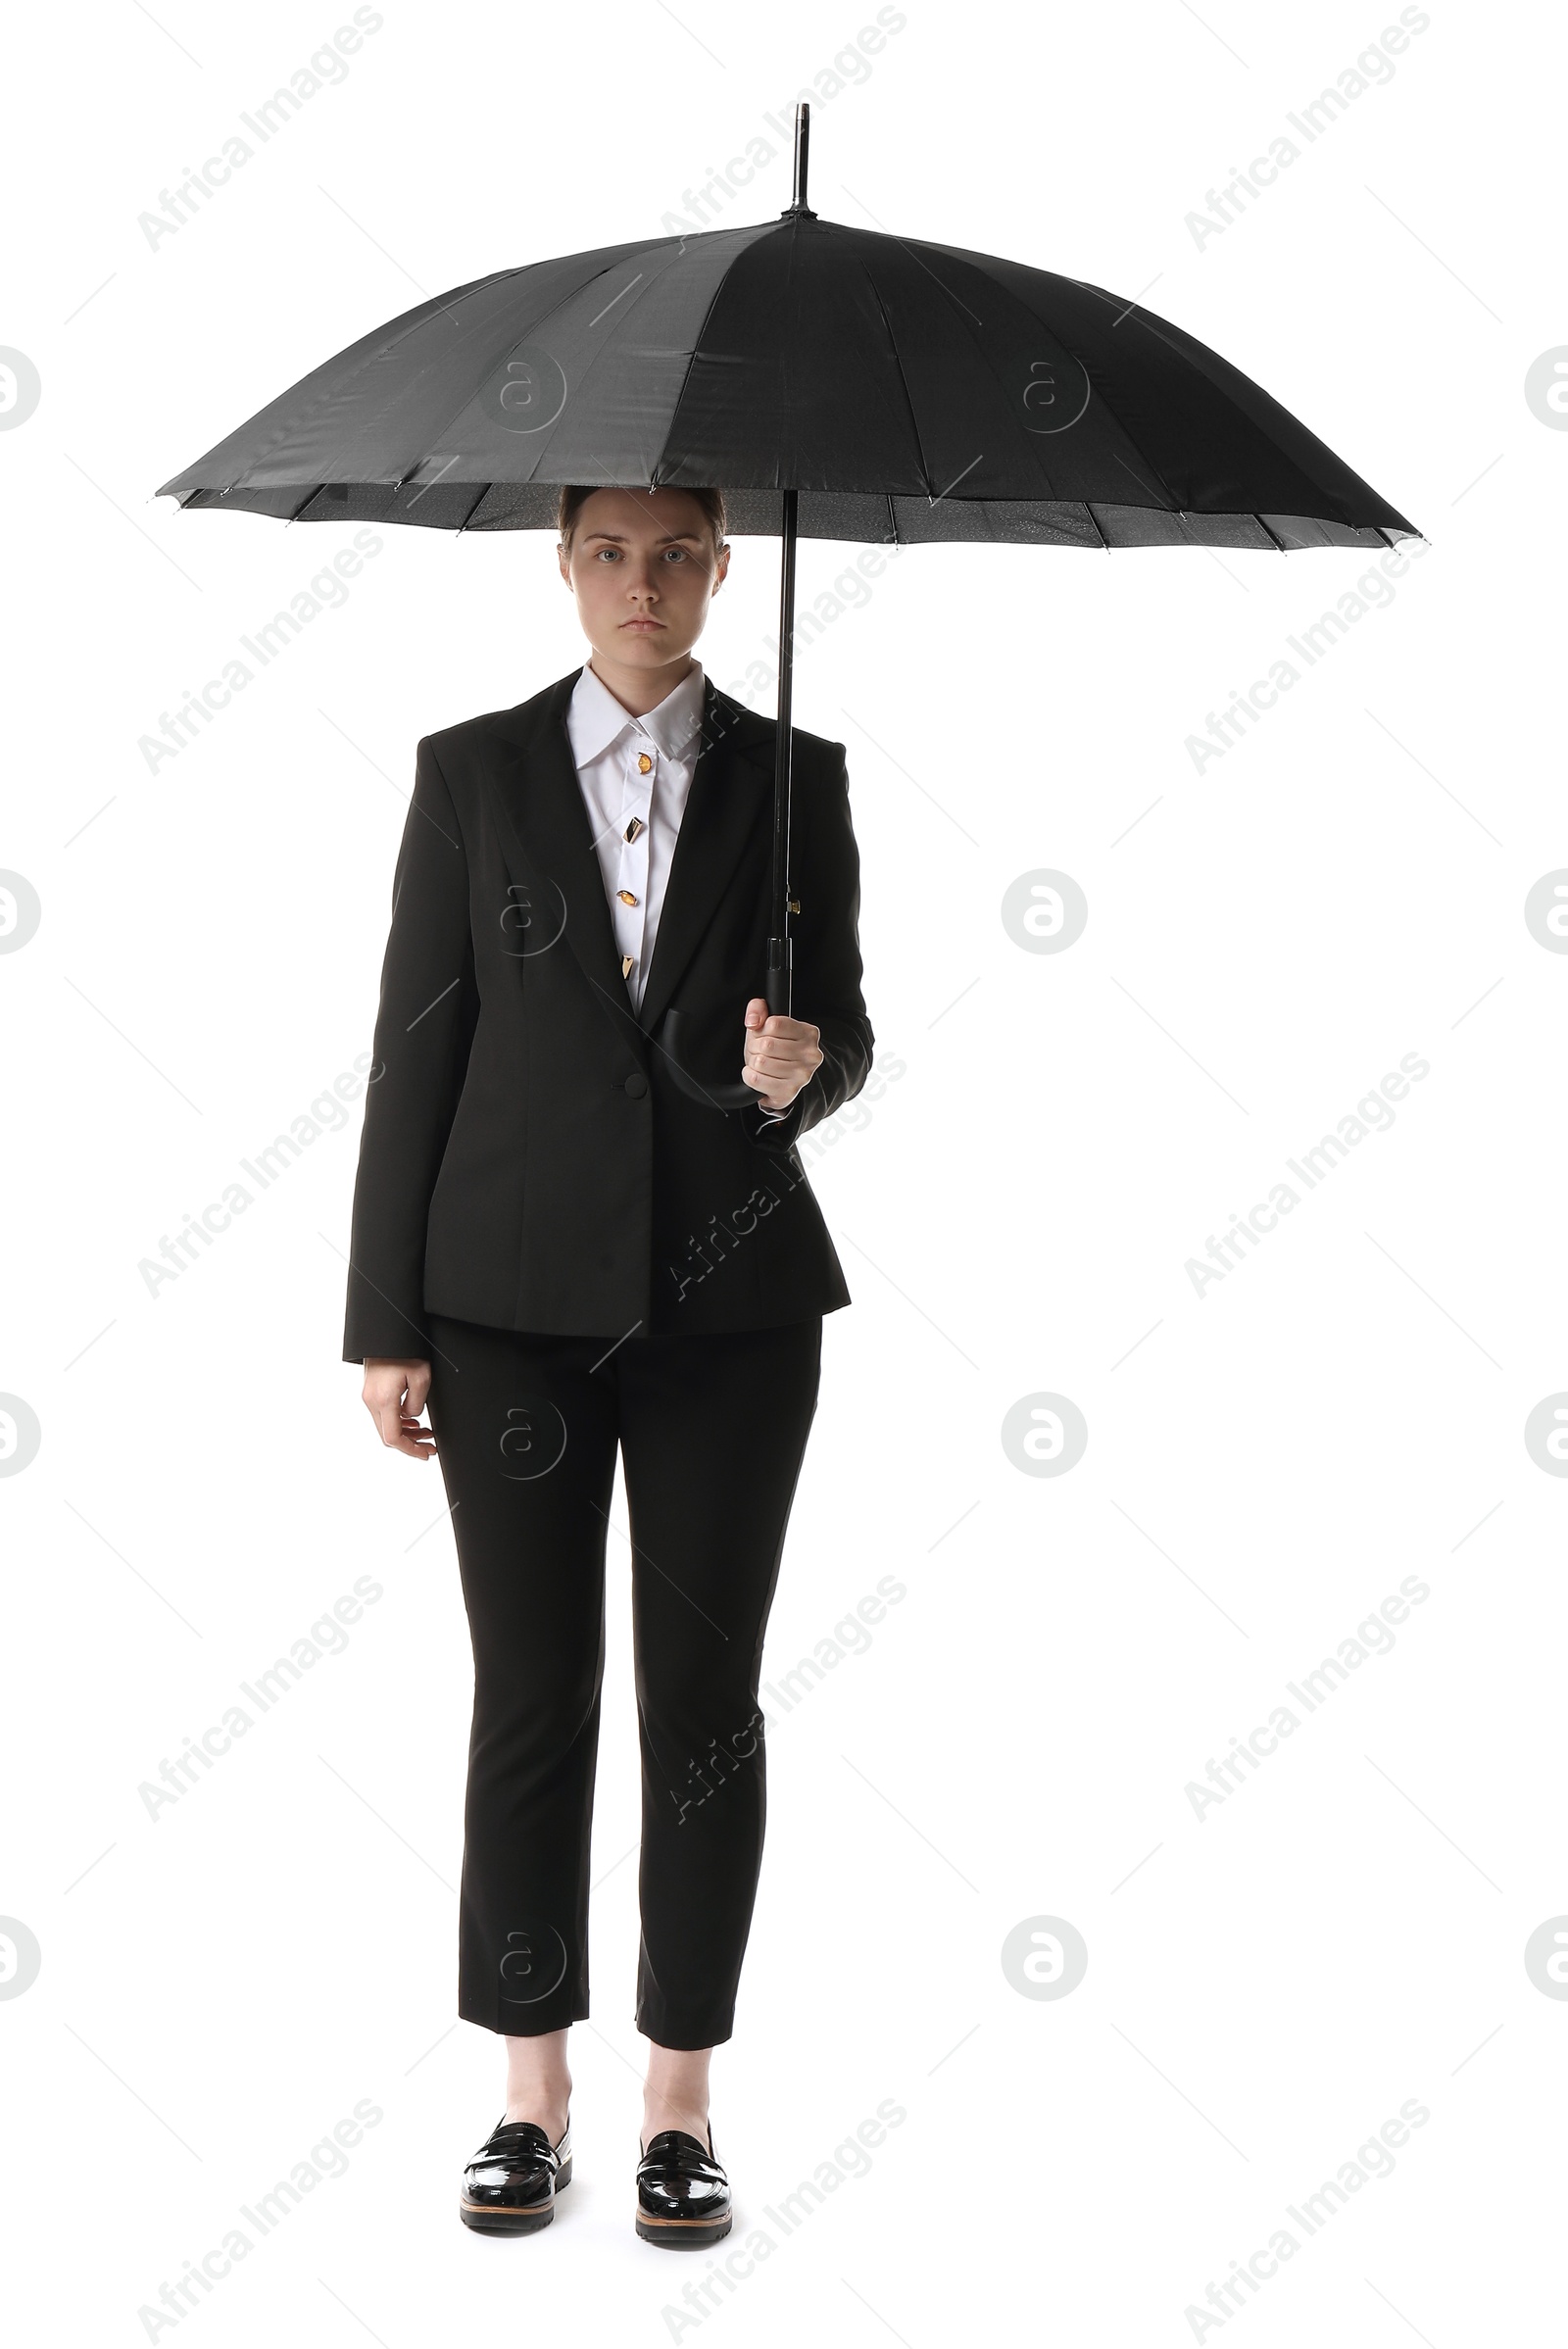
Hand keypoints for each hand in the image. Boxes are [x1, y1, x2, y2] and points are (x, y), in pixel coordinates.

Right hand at [362, 1358, 436, 1457]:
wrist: (387, 1332)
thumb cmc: (405, 1350)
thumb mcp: (421, 1378)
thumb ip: (417, 1404)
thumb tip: (412, 1417)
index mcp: (383, 1400)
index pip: (394, 1438)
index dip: (411, 1450)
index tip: (426, 1453)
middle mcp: (372, 1401)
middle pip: (388, 1435)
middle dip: (410, 1444)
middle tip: (430, 1446)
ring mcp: (369, 1396)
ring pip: (385, 1425)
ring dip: (406, 1432)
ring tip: (426, 1432)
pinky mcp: (371, 1391)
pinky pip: (383, 1414)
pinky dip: (398, 1421)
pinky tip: (413, 1420)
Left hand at [742, 997, 822, 1112]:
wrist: (781, 1080)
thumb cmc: (775, 1051)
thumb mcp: (766, 1026)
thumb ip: (758, 1010)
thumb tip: (753, 1021)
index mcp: (809, 1033)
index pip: (774, 1024)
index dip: (761, 1030)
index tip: (764, 1035)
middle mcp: (810, 1055)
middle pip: (766, 1044)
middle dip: (755, 1047)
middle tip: (760, 1052)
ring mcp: (802, 1075)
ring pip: (760, 1062)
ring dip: (752, 1063)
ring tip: (761, 1064)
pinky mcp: (789, 1092)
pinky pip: (756, 1079)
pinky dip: (749, 1076)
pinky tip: (757, 1075)